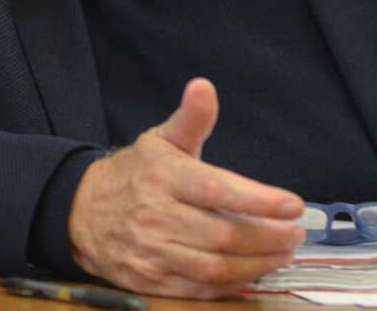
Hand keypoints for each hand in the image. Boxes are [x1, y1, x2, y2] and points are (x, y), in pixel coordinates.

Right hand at [67, 78, 305, 298]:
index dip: (260, 201)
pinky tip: (253, 272)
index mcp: (165, 176)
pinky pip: (198, 289)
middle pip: (224, 234)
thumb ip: (191, 119)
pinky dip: (231, 285)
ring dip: (257, 264)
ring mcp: (152, 252)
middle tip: (296, 232)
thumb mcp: (161, 139)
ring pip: (216, 267)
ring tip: (283, 252)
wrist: (80, 211)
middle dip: (269, 236)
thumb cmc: (133, 174)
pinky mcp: (149, 280)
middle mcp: (157, 215)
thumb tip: (204, 87)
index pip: (219, 190)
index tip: (293, 205)